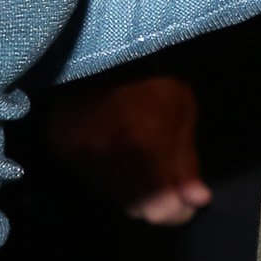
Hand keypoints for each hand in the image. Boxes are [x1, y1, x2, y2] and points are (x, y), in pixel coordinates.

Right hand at [46, 73, 211, 225]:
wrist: (108, 49)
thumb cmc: (158, 80)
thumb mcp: (184, 114)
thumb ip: (187, 164)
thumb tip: (197, 201)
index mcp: (143, 144)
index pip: (157, 208)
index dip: (176, 211)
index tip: (187, 203)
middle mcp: (107, 154)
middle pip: (134, 208)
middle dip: (156, 201)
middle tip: (168, 186)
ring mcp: (80, 152)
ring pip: (112, 195)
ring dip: (132, 189)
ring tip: (143, 163)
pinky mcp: (62, 146)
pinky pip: (91, 177)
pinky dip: (108, 172)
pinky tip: (117, 149)